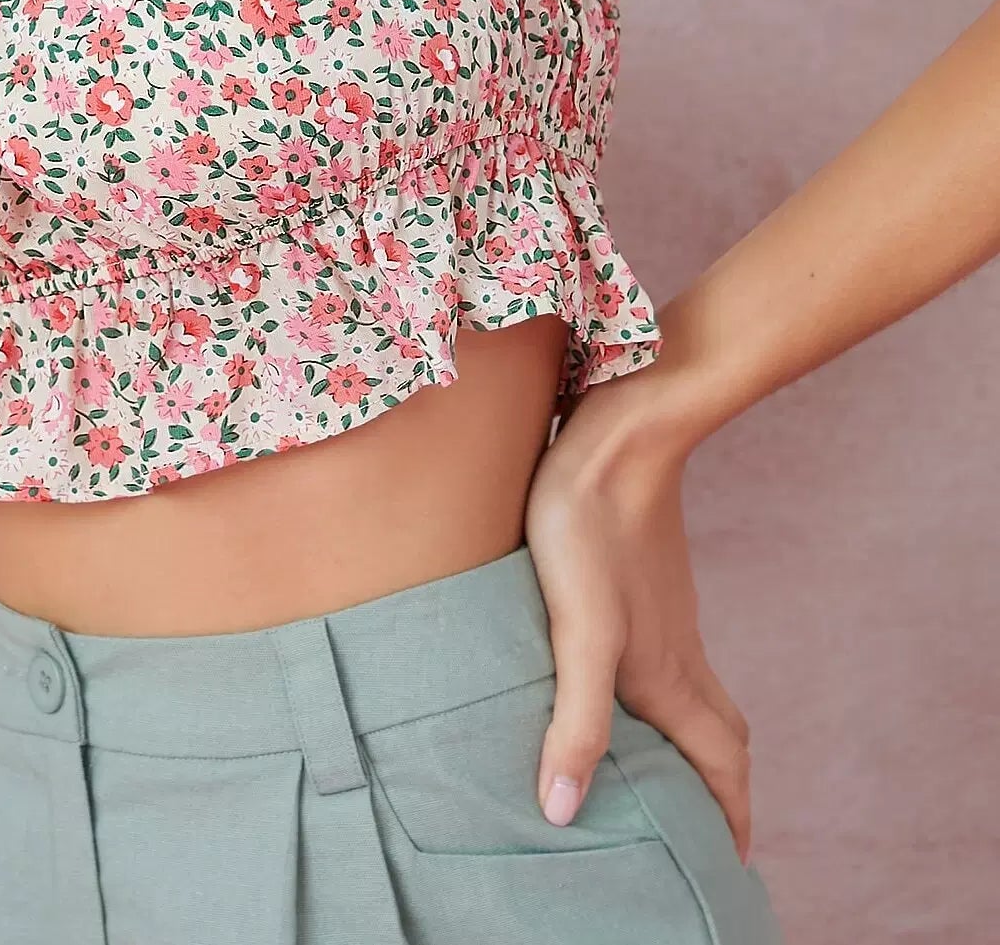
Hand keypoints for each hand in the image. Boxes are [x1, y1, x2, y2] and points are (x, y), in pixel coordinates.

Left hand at [523, 378, 753, 862]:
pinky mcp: (645, 578)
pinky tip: (625, 676)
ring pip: (697, 691)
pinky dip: (668, 689)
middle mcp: (677, 649)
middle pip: (721, 733)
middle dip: (721, 786)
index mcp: (667, 674)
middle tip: (709, 826)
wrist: (619, 434)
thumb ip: (578, 719)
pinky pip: (672, 653)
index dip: (730, 816)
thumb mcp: (578, 630)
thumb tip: (565, 811)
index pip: (721, 763)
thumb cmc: (591, 527)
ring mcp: (666, 611)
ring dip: (693, 738)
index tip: (731, 862)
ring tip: (666, 765)